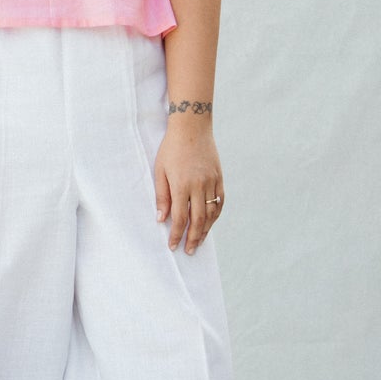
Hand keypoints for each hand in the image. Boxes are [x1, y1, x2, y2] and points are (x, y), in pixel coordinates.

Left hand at [154, 123, 224, 253]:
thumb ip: (162, 196)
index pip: (180, 218)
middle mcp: (199, 186)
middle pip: (198, 220)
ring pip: (211, 213)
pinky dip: (215, 215)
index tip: (172, 246)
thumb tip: (161, 219)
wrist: (192, 127)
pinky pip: (220, 201)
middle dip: (193, 238)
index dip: (177, 234)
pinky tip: (210, 223)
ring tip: (199, 242)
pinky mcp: (219, 177)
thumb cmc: (171, 148)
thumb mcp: (160, 170)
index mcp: (182, 185)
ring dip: (205, 230)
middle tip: (189, 251)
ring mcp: (212, 182)